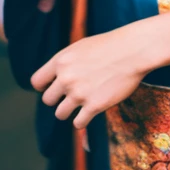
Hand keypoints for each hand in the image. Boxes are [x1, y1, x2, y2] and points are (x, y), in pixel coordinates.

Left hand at [31, 26, 147, 128]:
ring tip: (82, 103)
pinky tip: (91, 111)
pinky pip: (78, 123)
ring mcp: (79, 93)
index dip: (45, 86)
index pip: (37, 82)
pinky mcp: (93, 106)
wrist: (132, 50)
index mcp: (61, 61)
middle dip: (59, 99)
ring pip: (60, 114)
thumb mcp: (80, 47)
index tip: (54, 87)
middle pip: (48, 100)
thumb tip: (55, 77)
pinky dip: (83, 120)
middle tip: (72, 95)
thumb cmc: (108, 46)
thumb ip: (65, 62)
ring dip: (70, 111)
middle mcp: (66, 78)